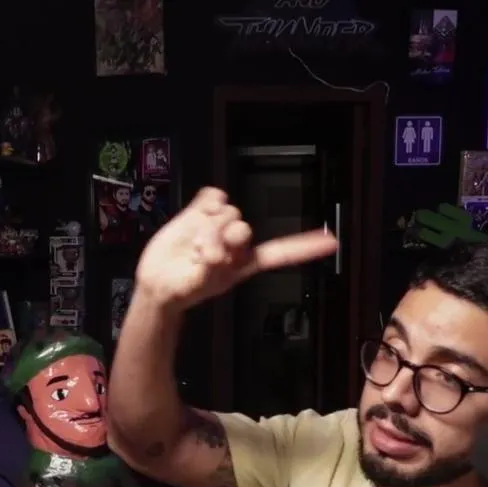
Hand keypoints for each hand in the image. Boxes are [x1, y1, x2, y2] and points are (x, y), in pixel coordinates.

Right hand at [134, 187, 336, 311]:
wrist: (157, 283)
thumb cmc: (180, 289)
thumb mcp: (197, 284)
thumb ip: (210, 267)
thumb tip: (215, 250)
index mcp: (243, 262)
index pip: (280, 251)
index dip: (304, 246)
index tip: (330, 241)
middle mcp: (235, 241)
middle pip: (242, 225)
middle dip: (222, 237)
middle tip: (203, 255)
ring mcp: (218, 225)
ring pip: (227, 211)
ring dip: (208, 227)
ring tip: (192, 246)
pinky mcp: (200, 213)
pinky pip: (214, 195)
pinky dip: (208, 202)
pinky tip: (198, 213)